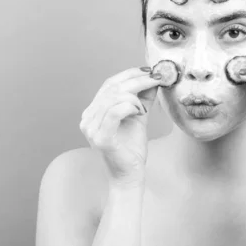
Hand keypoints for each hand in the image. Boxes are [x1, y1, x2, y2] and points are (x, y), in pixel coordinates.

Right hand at [79, 67, 161, 187]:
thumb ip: (143, 98)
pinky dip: (130, 106)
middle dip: (137, 80)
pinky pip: (115, 112)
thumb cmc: (131, 148)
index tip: (150, 70)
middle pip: (112, 88)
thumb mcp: (138, 116)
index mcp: (93, 111)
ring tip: (145, 108)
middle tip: (157, 78)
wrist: (130, 174)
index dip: (130, 73)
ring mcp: (91, 128)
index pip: (109, 84)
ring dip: (135, 96)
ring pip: (114, 97)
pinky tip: (140, 112)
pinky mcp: (101, 138)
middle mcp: (88, 118)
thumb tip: (153, 78)